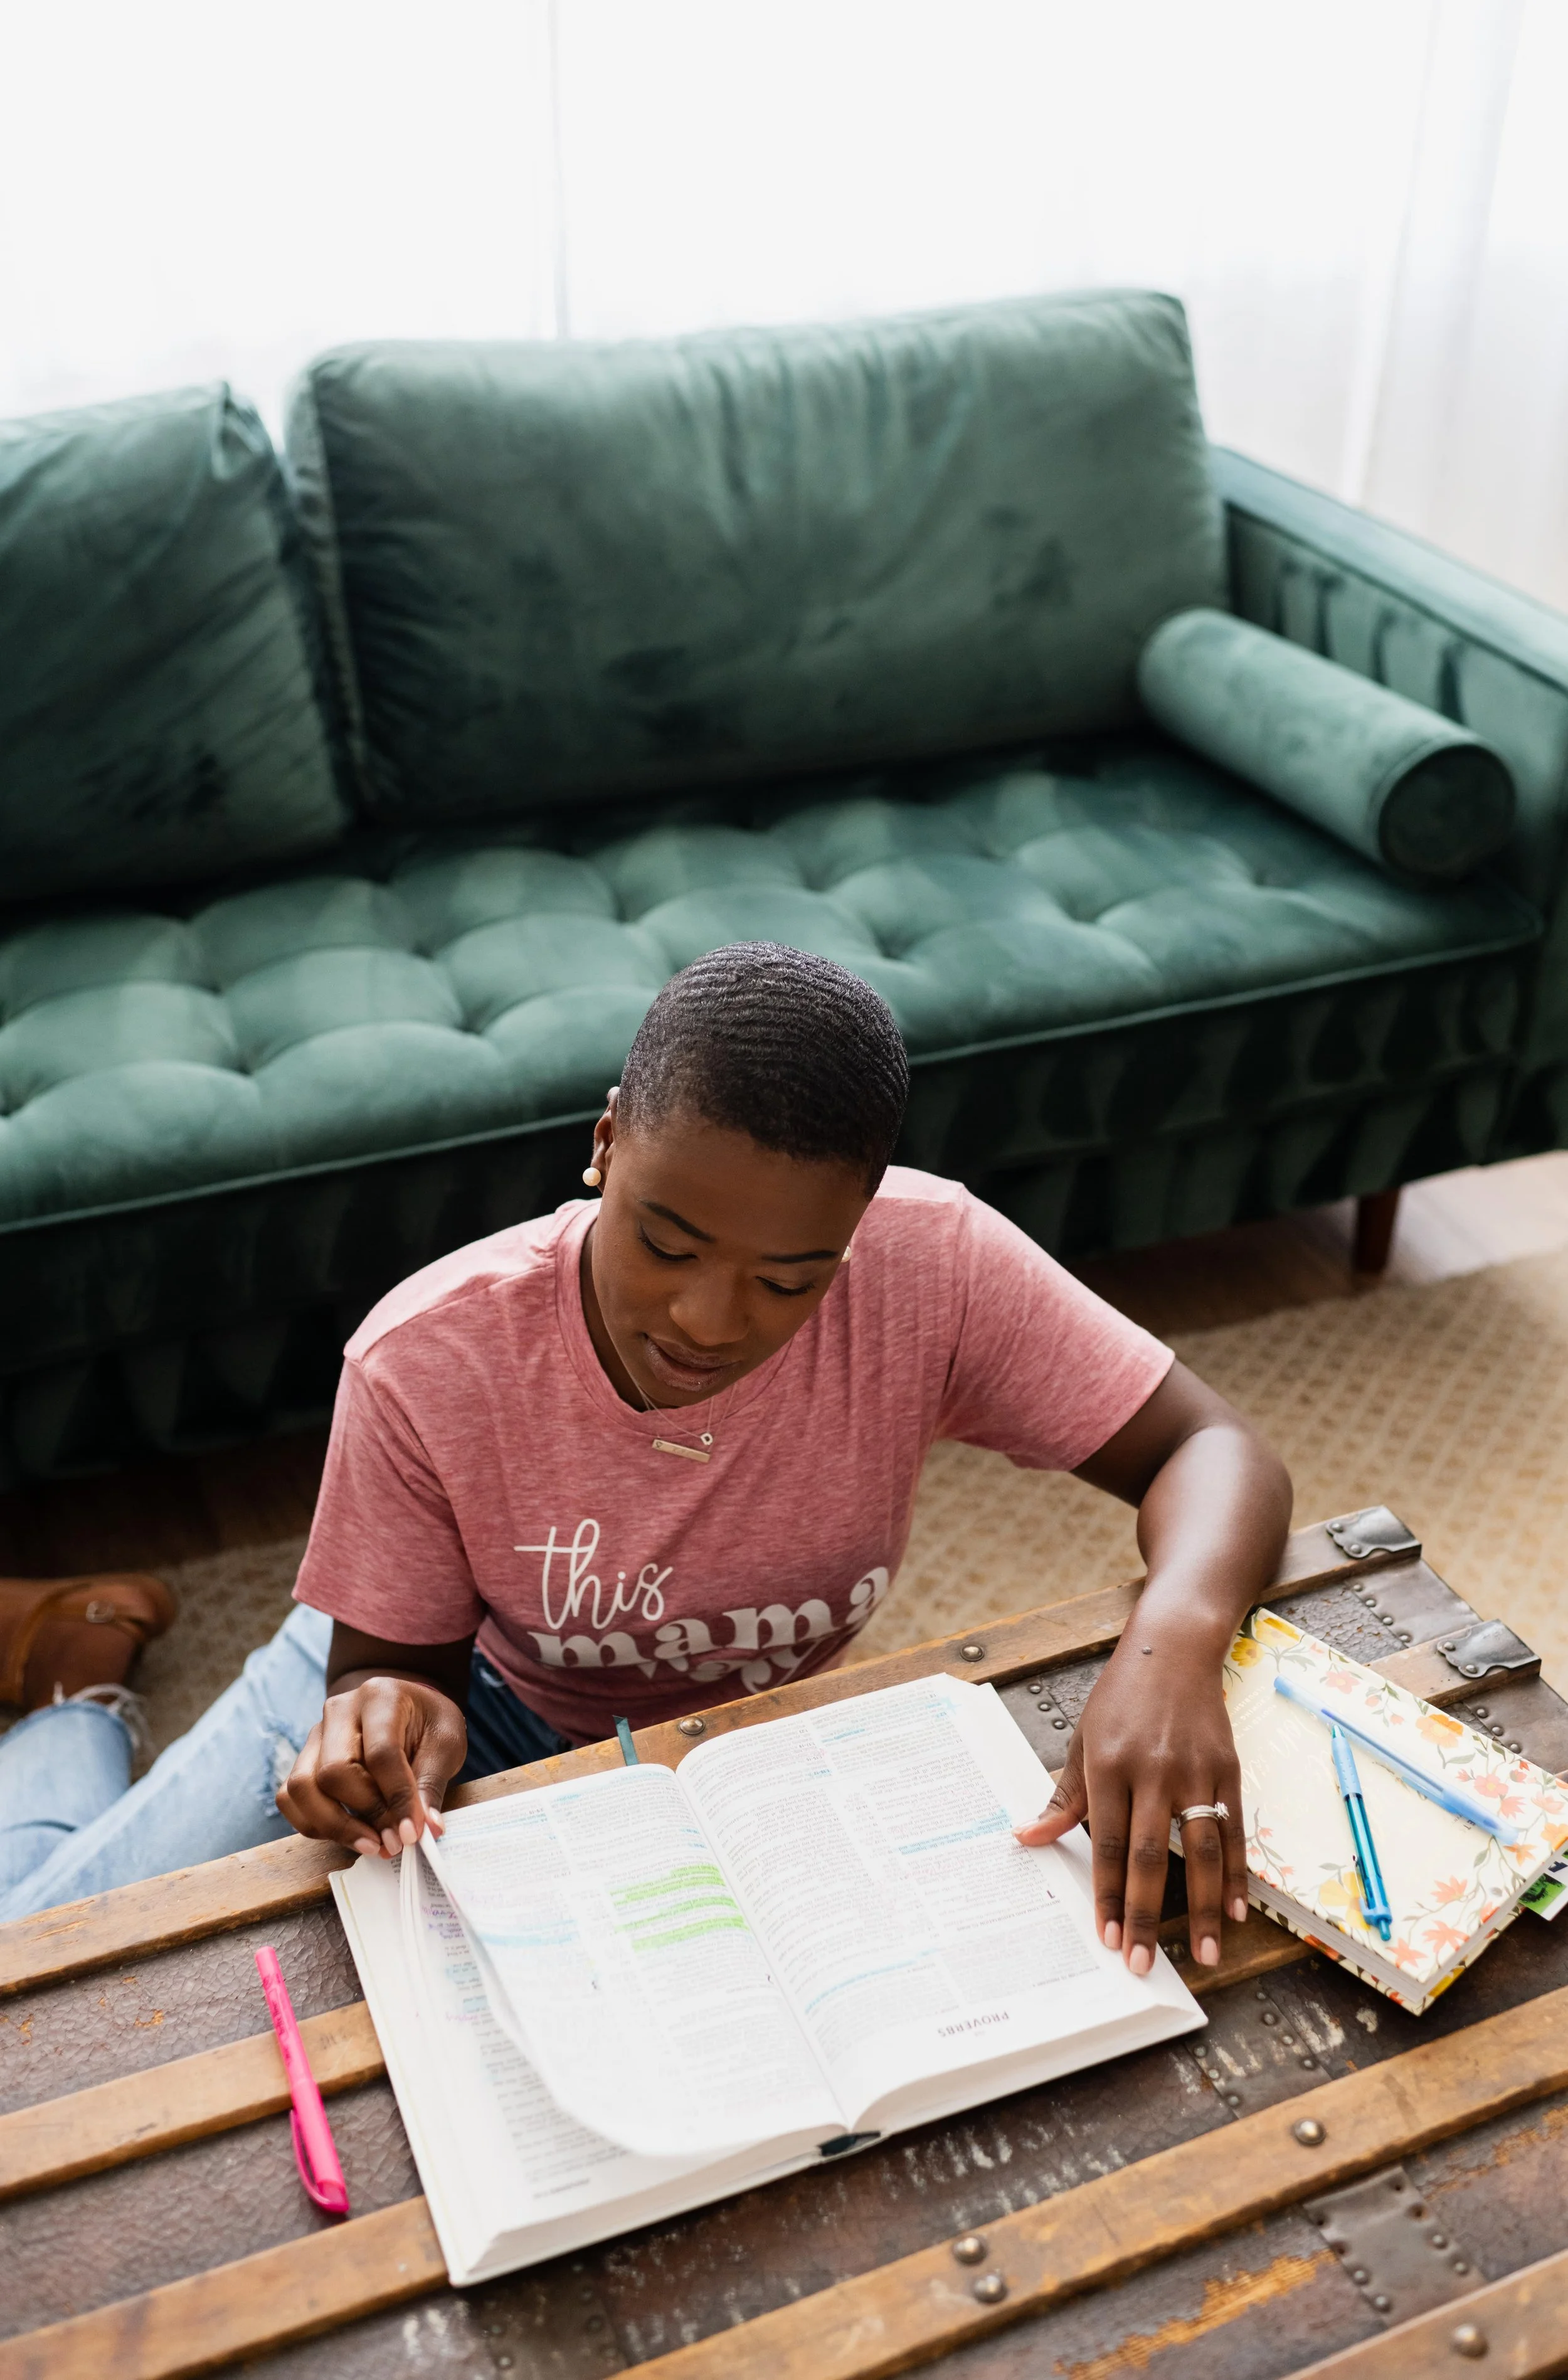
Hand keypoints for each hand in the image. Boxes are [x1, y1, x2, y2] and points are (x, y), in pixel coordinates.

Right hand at [277, 1674, 467, 1857]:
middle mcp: (339, 1710)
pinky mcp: (304, 1758)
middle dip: (365, 1815)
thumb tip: (427, 1830)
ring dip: (335, 1826)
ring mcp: (316, 1734)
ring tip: (372, 1845)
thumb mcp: (446, 1744)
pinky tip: (350, 1835)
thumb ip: (432, 1785)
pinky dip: (315, 1824)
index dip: (396, 1798)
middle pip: (333, 1771)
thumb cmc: (428, 1724)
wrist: (407, 1708)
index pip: (380, 1753)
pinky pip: (290, 1798)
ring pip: (302, 1787)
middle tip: (394, 1842)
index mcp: (380, 1696)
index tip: (411, 1833)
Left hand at [1014, 1632, 1246, 1973]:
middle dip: (1145, 1914)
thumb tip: (1027, 1837)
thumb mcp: (1083, 1739)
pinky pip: (1232, 1830)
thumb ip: (1063, 1797)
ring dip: (1203, 1907)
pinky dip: (1235, 1873)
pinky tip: (1236, 1910)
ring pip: (1199, 1851)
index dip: (1108, 1894)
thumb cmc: (1119, 1698)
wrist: (1172, 1648)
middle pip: (1148, 1856)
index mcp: (1109, 1765)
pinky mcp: (1227, 1768)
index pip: (1107, 1844)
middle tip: (1143, 1962)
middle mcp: (1151, 1771)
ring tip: (1204, 1953)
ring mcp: (1193, 1770)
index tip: (1108, 1937)